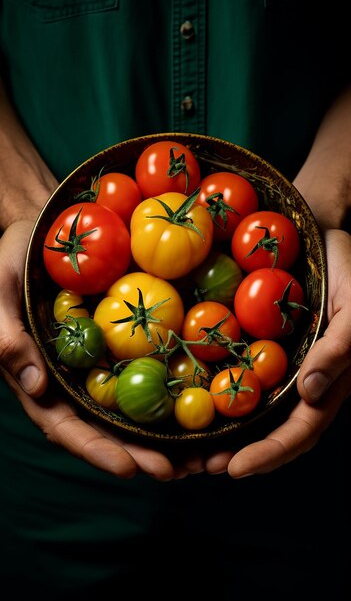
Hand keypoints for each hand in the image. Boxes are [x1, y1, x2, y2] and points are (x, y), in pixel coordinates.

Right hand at [0, 220, 204, 480]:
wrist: (42, 227)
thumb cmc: (11, 258)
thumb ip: (6, 334)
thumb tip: (32, 384)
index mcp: (39, 376)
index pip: (65, 425)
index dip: (96, 449)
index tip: (129, 468)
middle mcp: (72, 378)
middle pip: (106, 427)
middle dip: (140, 454)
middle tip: (180, 471)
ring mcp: (99, 361)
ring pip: (131, 406)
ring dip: (163, 435)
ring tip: (201, 455)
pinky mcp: (122, 340)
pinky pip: (147, 367)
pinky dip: (172, 390)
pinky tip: (201, 401)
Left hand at [204, 228, 350, 476]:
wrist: (322, 234)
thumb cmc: (350, 268)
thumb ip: (341, 347)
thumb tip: (311, 392)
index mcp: (330, 380)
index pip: (300, 429)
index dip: (270, 453)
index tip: (234, 469)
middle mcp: (302, 379)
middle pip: (269, 429)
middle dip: (236, 453)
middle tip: (196, 466)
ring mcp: (279, 363)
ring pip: (250, 407)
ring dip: (219, 430)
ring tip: (184, 448)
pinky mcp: (258, 342)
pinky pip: (235, 369)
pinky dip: (212, 387)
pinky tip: (184, 394)